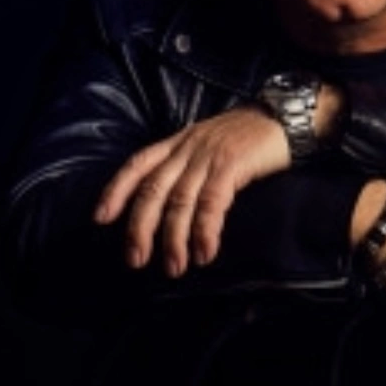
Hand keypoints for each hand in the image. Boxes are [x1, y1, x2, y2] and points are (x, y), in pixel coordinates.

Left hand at [93, 106, 289, 275]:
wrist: (284, 118)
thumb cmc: (249, 137)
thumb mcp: (209, 144)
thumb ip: (189, 167)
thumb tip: (172, 205)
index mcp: (178, 143)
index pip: (137, 164)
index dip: (116, 190)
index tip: (101, 219)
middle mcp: (187, 148)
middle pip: (153, 189)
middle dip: (140, 227)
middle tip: (135, 259)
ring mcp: (208, 156)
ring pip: (180, 201)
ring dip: (174, 238)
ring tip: (174, 267)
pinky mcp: (231, 165)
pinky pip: (212, 202)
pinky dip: (205, 230)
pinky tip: (204, 253)